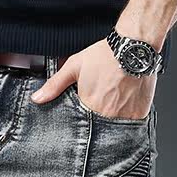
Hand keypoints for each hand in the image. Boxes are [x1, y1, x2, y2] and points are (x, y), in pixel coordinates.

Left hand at [31, 39, 155, 119]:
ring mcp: (123, 118)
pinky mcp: (138, 116)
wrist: (135, 45)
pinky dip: (126, 120)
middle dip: (94, 126)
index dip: (79, 125)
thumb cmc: (106, 54)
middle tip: (99, 108)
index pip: (79, 127)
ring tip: (112, 106)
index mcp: (88, 107)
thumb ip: (55, 85)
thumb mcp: (75, 66)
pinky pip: (130, 126)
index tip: (82, 119)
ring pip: (113, 131)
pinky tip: (125, 107)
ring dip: (110, 124)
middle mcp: (105, 116)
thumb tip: (37, 98)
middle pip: (96, 131)